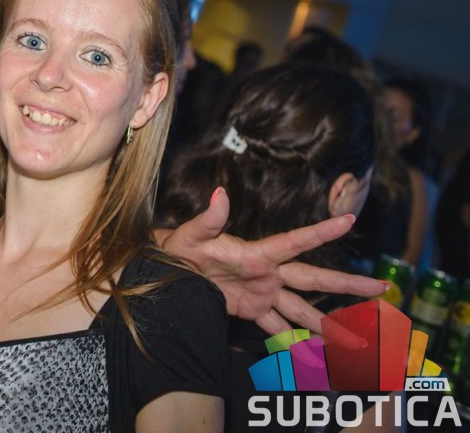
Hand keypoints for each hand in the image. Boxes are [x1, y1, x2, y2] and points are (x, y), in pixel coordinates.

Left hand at [161, 187, 385, 335]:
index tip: (349, 219)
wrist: (169, 271)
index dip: (321, 231)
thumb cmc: (180, 248)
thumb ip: (209, 219)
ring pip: (303, 310)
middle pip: (313, 279)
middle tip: (381, 288)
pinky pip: (278, 329)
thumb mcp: (191, 234)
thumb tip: (219, 194)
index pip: (295, 241)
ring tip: (359, 342)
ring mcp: (264, 293)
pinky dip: (295, 343)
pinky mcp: (254, 310)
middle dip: (346, 285)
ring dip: (329, 325)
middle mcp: (268, 273)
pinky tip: (317, 356)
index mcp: (257, 253)